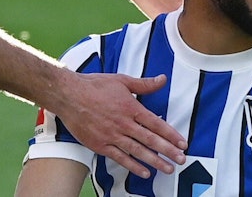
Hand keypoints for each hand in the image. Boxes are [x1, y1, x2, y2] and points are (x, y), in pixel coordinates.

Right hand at [49, 73, 185, 177]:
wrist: (68, 95)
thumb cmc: (94, 86)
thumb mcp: (121, 81)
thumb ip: (144, 84)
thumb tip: (162, 79)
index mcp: (131, 107)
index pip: (156, 124)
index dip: (171, 135)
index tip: (182, 143)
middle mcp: (124, 123)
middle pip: (150, 140)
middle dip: (168, 151)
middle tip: (181, 160)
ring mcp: (112, 135)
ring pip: (138, 151)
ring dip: (155, 161)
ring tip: (168, 169)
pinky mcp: (100, 145)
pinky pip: (120, 158)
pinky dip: (133, 166)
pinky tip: (145, 172)